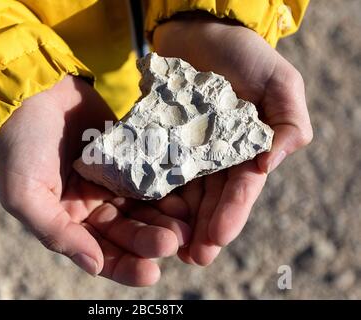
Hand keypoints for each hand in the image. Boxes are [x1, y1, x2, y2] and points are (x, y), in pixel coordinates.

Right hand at [0, 76, 190, 285]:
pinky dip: (166, 187)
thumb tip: (94, 266)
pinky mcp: (130, 155)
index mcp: (71, 221)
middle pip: (129, 232)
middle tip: (172, 241)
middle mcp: (96, 205)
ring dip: (165, 219)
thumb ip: (57, 233)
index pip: (102, 253)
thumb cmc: (20, 147)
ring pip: (145, 208)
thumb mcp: (25, 196)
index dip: (126, 266)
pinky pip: (151, 175)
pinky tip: (183, 194)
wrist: (32, 92)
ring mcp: (115, 180)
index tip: (151, 272)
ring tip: (185, 224)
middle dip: (151, 240)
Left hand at [153, 14, 312, 264]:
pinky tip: (139, 209)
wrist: (201, 33)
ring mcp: (185, 151)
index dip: (230, 215)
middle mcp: (215, 159)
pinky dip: (149, 190)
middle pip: (208, 201)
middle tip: (189, 257)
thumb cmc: (244, 56)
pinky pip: (153, 167)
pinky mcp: (158, 140)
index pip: (240, 190)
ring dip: (173, 220)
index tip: (216, 238)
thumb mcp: (279, 82)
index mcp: (245, 152)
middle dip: (200, 230)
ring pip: (180, 192)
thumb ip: (288, 121)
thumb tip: (270, 162)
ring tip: (164, 244)